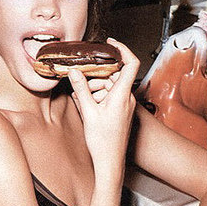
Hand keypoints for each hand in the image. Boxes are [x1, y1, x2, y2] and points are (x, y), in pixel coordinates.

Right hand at [68, 38, 138, 168]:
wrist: (110, 161)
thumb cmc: (103, 142)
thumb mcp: (88, 112)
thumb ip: (81, 89)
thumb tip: (75, 72)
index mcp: (122, 95)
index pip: (131, 64)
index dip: (122, 50)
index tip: (110, 44)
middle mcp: (127, 98)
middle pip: (114, 76)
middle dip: (97, 77)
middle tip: (82, 82)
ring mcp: (126, 105)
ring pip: (110, 86)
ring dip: (95, 89)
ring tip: (83, 100)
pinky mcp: (122, 111)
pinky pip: (110, 96)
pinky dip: (98, 97)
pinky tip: (87, 106)